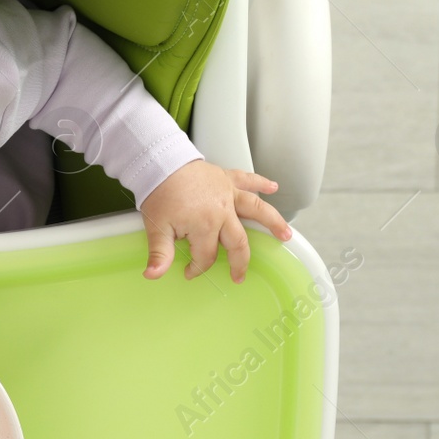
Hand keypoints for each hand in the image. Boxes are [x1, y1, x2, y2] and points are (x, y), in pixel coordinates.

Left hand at [140, 160, 291, 283]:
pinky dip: (262, 182)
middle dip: (240, 261)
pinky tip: (274, 187)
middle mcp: (223, 210)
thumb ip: (159, 254)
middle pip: (237, 241)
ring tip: (286, 235)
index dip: (197, 267)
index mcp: (206, 225)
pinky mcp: (226, 178)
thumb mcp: (156, 228)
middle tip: (240, 275)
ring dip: (273, 222)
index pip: (207, 255)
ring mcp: (228, 193)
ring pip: (256, 210)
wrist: (160, 162)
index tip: (188, 272)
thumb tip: (153, 275)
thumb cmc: (159, 193)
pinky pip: (248, 179)